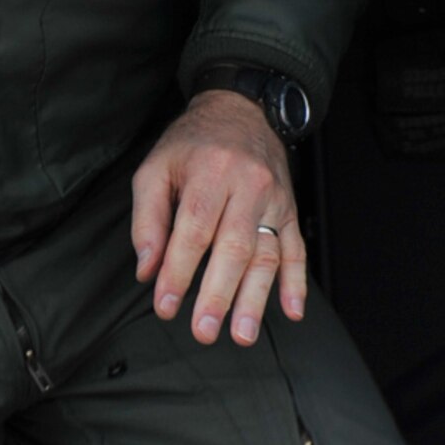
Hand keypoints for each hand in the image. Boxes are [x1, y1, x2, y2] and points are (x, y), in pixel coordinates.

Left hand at [131, 90, 305, 344]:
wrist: (242, 110)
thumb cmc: (192, 144)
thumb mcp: (156, 168)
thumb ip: (148, 219)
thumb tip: (147, 270)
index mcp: (211, 172)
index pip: (194, 230)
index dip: (178, 270)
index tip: (165, 305)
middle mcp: (248, 186)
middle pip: (234, 247)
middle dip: (217, 294)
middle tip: (202, 331)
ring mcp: (274, 200)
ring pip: (267, 254)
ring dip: (256, 299)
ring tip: (242, 335)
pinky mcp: (290, 210)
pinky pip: (296, 249)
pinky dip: (296, 282)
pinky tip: (292, 311)